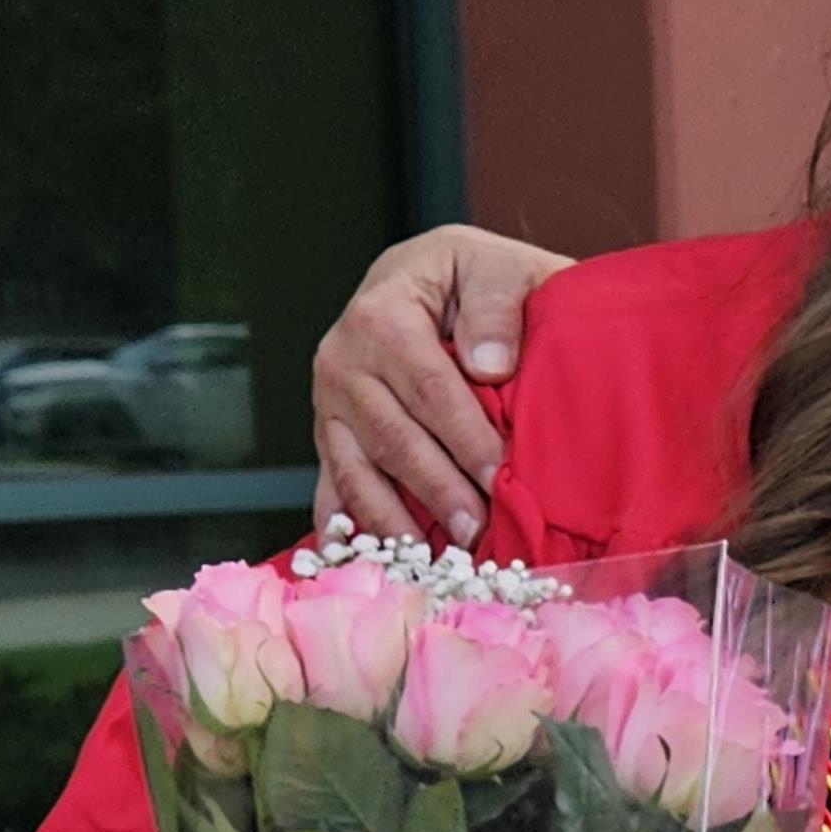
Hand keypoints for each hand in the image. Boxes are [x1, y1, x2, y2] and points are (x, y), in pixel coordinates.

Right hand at [311, 224, 572, 544]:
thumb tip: (489, 365)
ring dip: (395, 522)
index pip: (430, 389)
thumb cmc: (472, 279)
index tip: (500, 476)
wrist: (429, 279)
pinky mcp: (331, 434)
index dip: (466, 437)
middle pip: (394, 439)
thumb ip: (497, 306)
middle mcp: (343, 360)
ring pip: (359, 472)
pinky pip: (333, 487)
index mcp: (383, 314)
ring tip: (432, 561)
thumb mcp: (497, 268)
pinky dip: (348, 529)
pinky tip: (363, 563)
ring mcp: (330, 403)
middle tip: (477, 534)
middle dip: (438, 492)